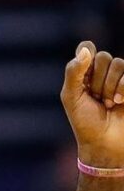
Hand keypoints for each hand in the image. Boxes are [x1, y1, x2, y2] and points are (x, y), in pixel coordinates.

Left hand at [61, 41, 123, 166]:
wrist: (105, 143)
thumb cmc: (85, 122)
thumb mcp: (71, 97)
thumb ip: (74, 72)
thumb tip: (86, 49)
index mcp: (84, 73)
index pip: (87, 47)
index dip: (86, 55)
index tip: (83, 72)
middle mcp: (103, 73)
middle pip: (103, 56)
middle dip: (97, 80)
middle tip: (95, 98)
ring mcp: (121, 79)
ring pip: (119, 64)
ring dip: (110, 87)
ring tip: (108, 103)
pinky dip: (123, 89)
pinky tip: (119, 103)